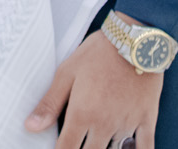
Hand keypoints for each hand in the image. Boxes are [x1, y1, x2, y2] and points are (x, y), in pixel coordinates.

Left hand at [25, 28, 162, 148]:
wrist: (134, 39)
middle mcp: (104, 124)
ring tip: (98, 142)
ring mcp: (127, 124)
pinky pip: (146, 148)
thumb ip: (49, 103)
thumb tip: (30, 126)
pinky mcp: (147, 120)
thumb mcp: (67, 73)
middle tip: (78, 143)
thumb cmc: (98, 53)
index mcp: (82, 114)